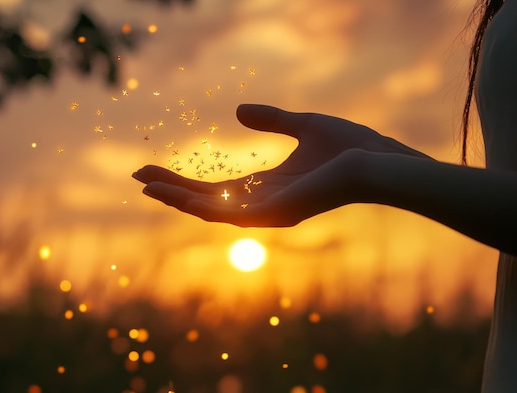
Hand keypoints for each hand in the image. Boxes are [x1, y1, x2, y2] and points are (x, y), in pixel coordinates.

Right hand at [132, 104, 431, 226]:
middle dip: (172, 190)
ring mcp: (266, 213)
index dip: (185, 180)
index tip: (157, 169)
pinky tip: (173, 193)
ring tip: (147, 185)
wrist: (376, 160)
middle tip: (140, 177)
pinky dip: (196, 204)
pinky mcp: (272, 214)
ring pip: (209, 210)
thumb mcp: (302, 125)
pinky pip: (226, 213)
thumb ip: (271, 119)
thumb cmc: (348, 146)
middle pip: (206, 200)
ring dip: (176, 198)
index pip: (216, 187)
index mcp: (267, 187)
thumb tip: (237, 111)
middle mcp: (261, 204)